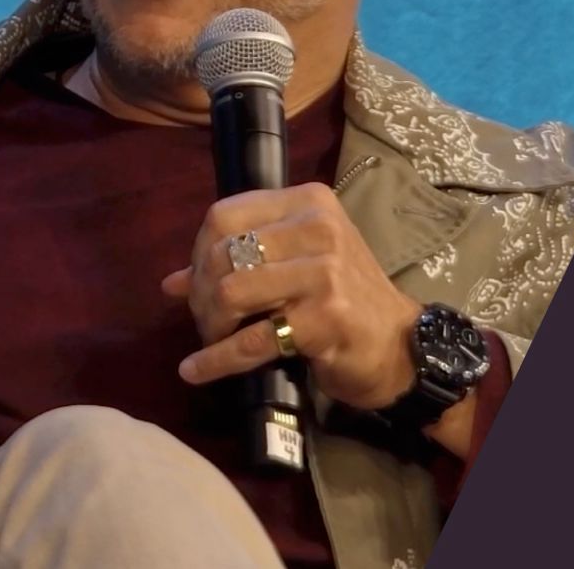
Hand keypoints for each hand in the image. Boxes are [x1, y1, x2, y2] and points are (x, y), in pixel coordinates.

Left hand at [160, 182, 423, 410]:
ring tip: (213, 339)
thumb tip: (170, 283)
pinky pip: (252, 340)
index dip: (198, 253)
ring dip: (210, 324)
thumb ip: (236, 262)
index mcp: (308, 203)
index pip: (222, 216)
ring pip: (232, 293)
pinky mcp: (326, 319)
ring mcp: (325, 273)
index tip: (197, 282)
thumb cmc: (345, 300)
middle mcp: (318, 229)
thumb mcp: (295, 264)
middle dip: (202, 293)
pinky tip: (195, 370)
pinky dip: (216, 358)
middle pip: (223, 255)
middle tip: (206, 319)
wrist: (403, 347)